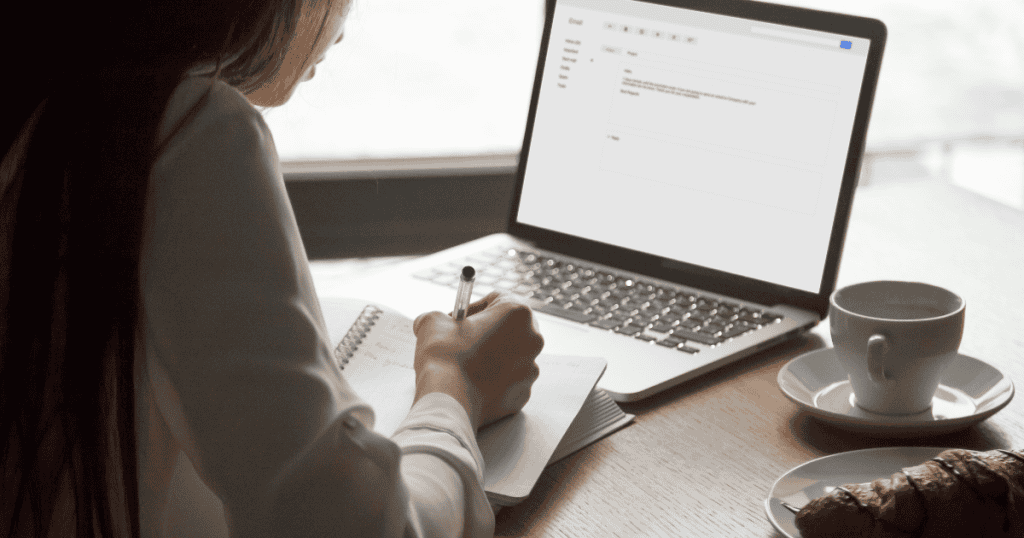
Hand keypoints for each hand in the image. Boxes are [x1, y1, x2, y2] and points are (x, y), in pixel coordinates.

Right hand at [412, 291, 543, 431]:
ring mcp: (530, 370)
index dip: (474, 308)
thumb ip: (440, 316)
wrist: (448, 401)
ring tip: (465, 365)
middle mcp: (533, 340)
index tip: (458, 320)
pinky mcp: (523, 395)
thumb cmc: (445, 356)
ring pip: (510, 357)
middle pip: (509, 328)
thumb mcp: (433, 321)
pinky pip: (508, 382)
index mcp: (518, 314)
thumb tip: (436, 322)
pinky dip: (493, 381)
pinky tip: (472, 383)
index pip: (498, 299)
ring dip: (491, 358)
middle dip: (487, 332)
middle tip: (462, 341)